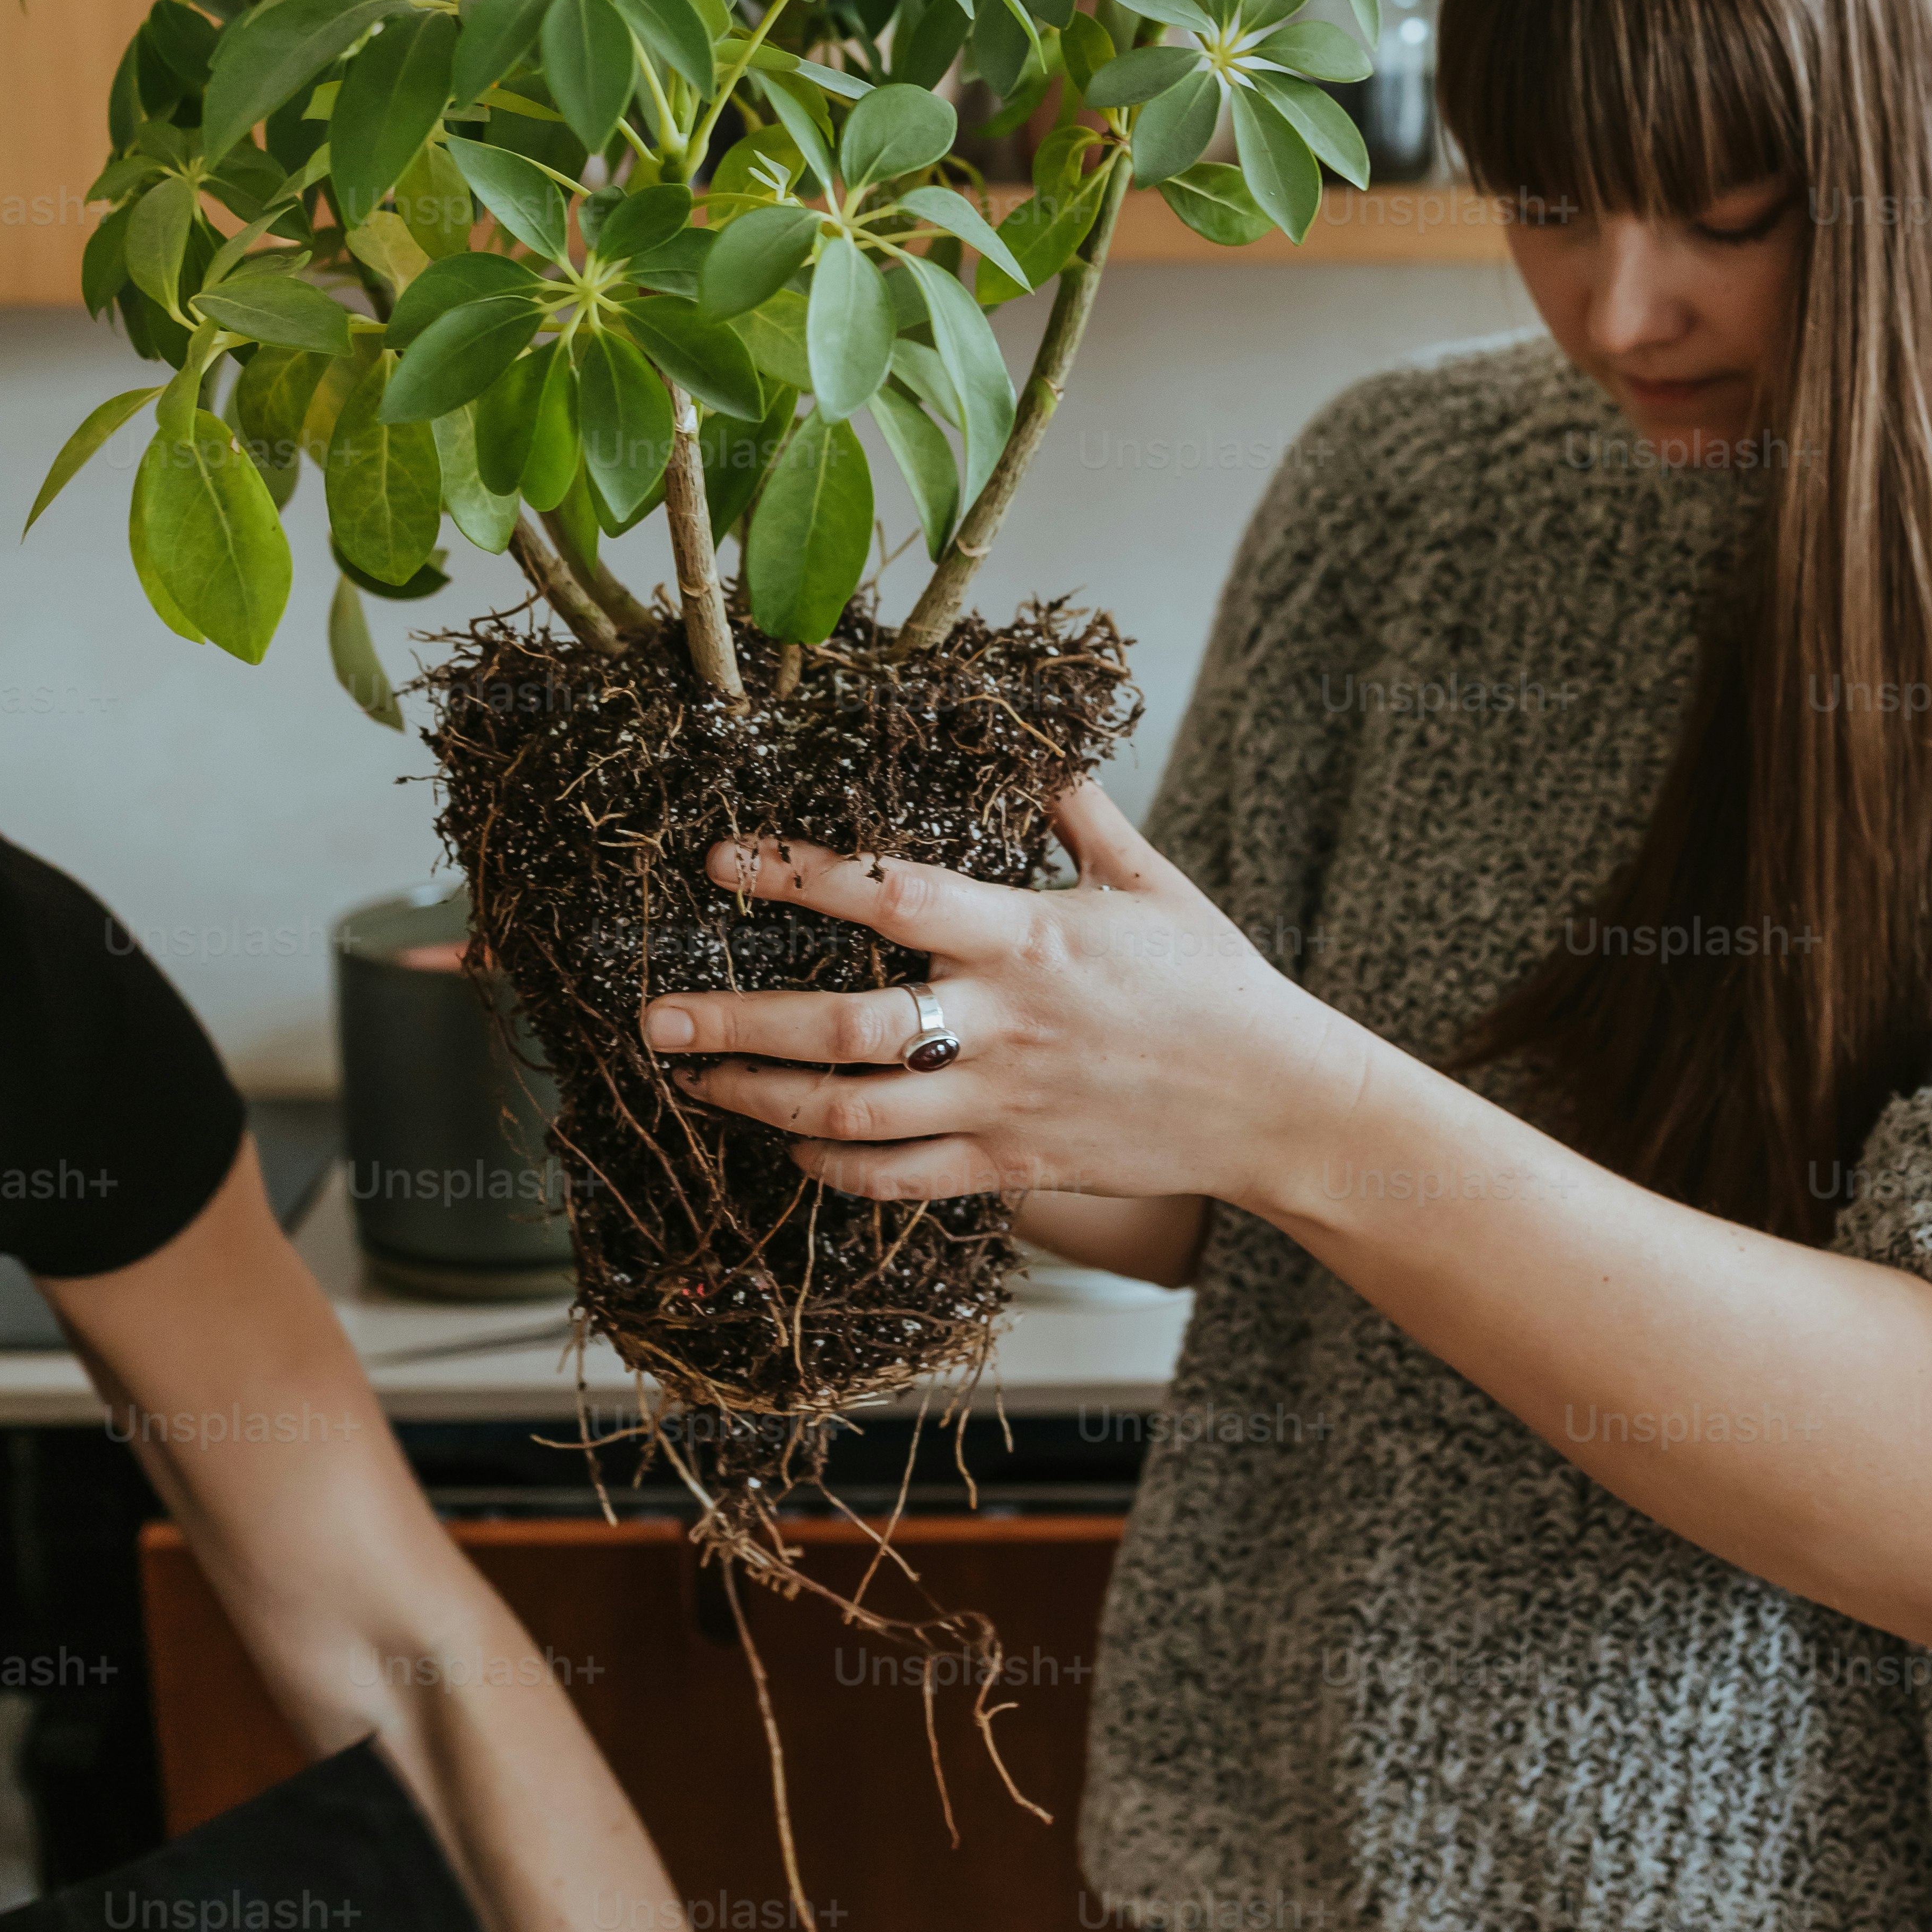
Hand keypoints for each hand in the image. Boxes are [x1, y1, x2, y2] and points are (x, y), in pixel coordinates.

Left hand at [639, 781, 1364, 1210]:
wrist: (1278, 1101)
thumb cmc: (1217, 982)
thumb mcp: (1152, 882)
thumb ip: (1081, 815)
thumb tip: (1036, 751)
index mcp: (1027, 937)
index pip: (890, 898)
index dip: (798, 876)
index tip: (722, 860)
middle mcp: (1000, 1025)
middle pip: (840, 1026)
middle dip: (735, 1022)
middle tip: (652, 1018)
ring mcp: (1001, 1105)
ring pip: (851, 1114)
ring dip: (759, 1101)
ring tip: (695, 1082)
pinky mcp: (1013, 1167)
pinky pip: (901, 1179)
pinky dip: (836, 1169)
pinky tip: (795, 1149)